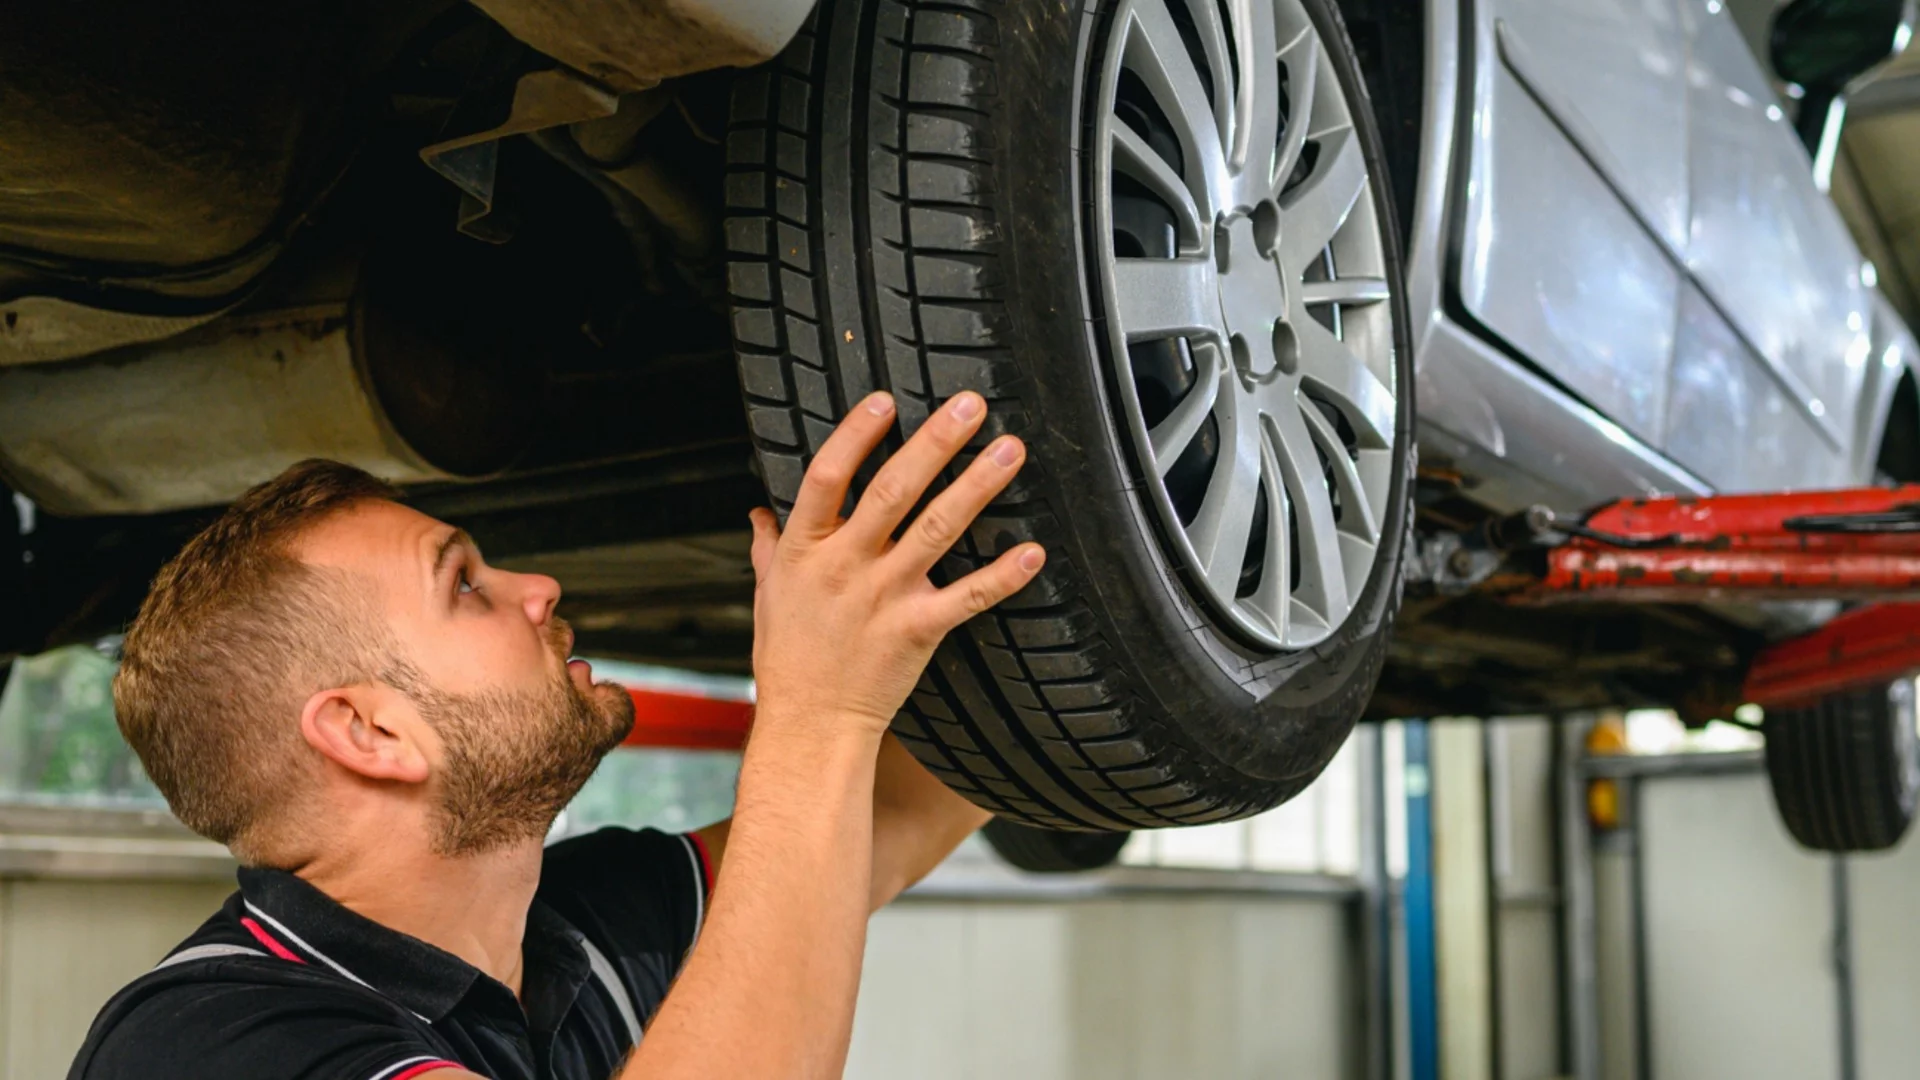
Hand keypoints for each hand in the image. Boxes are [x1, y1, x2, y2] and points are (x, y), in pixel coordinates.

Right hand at [747, 390, 1044, 735]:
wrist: (809, 725)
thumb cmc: (790, 658)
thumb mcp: (767, 595)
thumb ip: (768, 547)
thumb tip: (759, 511)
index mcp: (804, 550)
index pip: (826, 478)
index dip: (855, 436)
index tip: (885, 400)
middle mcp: (844, 567)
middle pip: (892, 490)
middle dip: (934, 442)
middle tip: (969, 405)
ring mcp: (883, 598)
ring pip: (936, 530)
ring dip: (977, 487)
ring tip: (1009, 450)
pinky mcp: (917, 631)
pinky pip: (967, 597)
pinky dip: (1003, 575)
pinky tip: (1033, 551)